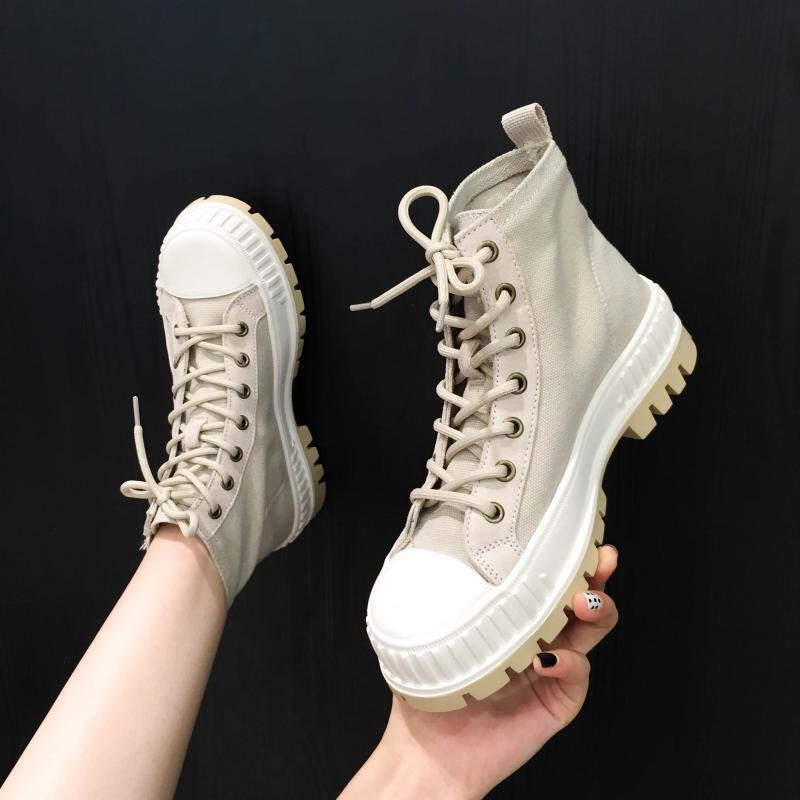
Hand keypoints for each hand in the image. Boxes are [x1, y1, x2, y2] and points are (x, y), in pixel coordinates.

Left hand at [341, 544, 618, 798]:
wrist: (429, 750)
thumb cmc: (428, 687)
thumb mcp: (429, 628)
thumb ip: (440, 589)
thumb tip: (434, 542)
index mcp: (512, 614)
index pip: (545, 577)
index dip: (562, 554)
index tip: (571, 530)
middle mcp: (538, 635)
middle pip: (579, 596)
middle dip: (594, 573)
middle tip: (598, 559)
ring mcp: (552, 666)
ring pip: (591, 630)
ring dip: (596, 610)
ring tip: (582, 602)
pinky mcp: (558, 700)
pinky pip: (577, 674)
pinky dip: (570, 662)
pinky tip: (548, 658)